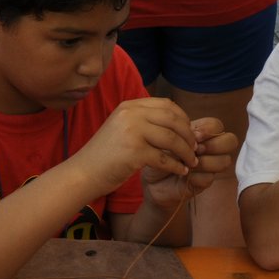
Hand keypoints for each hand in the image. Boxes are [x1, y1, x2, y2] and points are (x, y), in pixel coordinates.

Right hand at [70, 97, 197, 197]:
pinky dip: (177, 165)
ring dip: (186, 152)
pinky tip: (181, 171)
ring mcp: (132, 132)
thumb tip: (175, 121)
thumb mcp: (122, 127)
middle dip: (189, 135)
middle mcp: (130, 114)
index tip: (189, 132)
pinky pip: (165, 158)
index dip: (183, 118)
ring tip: (192, 161)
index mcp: (129, 106)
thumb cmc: (105, 154)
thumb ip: (143, 120)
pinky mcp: (134, 152)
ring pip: (172, 139)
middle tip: (195, 148)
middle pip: (173, 120)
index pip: (166, 105)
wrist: (83, 173)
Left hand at [144, 117, 237, 209]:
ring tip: (188, 164)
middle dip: (214, 144)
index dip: (210, 129)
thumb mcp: (165, 139)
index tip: (195, 135)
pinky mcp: (203, 183)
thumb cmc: (158, 155)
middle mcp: (209, 149)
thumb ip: (181, 134)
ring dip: (206, 161)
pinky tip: (183, 175)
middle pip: (230, 141)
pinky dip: (196, 176)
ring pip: (225, 161)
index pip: (217, 125)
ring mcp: (209, 166)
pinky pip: (210, 178)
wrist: (149, 179)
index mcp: (201, 134)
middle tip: (197, 150)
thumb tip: (195, 135)